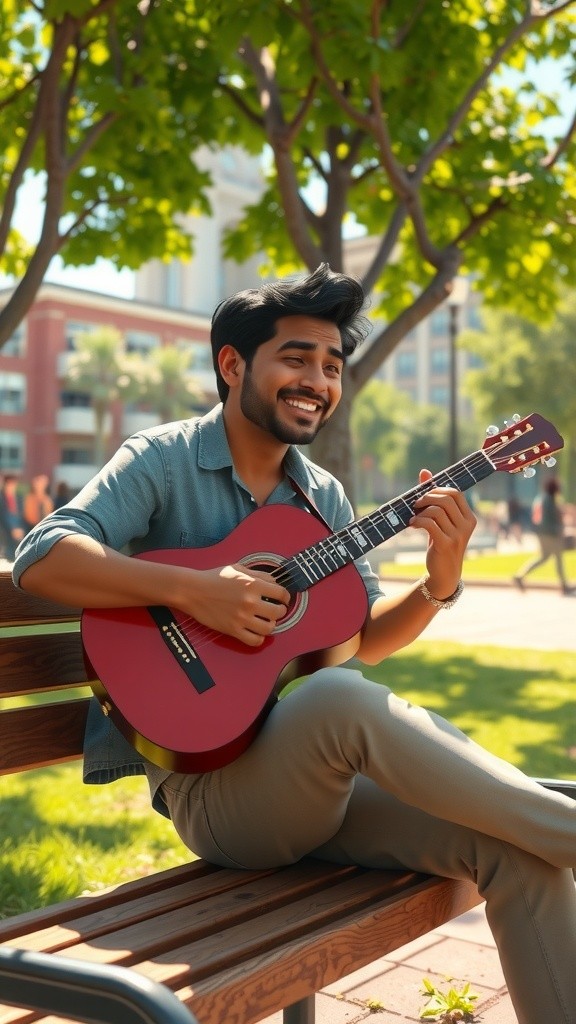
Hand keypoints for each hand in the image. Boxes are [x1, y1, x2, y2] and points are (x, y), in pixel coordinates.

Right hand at [188, 564, 290, 647]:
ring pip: (269, 628)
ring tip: (266, 621)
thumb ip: (258, 574)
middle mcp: (250, 602)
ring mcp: (242, 617)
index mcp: (252, 584)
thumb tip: (274, 581)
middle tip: (276, 610)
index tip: (283, 599)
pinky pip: (255, 640)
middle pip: (279, 612)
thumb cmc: (214, 578)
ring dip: (271, 625)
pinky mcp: (233, 630)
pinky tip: (256, 632)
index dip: (285, 596)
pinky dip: (259, 638)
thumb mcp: (238, 569)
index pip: (281, 593)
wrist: (193, 591)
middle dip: (281, 611)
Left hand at [409, 469, 475, 600]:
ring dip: (420, 512)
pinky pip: (430, 524)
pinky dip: (418, 521)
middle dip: (426, 498)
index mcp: (469, 517)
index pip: (455, 493)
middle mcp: (467, 525)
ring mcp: (458, 535)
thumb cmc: (441, 542)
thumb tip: (424, 472)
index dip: (437, 490)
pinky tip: (413, 525)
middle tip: (415, 505)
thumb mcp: (440, 521)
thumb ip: (434, 498)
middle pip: (445, 499)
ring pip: (436, 511)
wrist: (444, 573)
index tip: (424, 497)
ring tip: (414, 518)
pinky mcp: (446, 544)